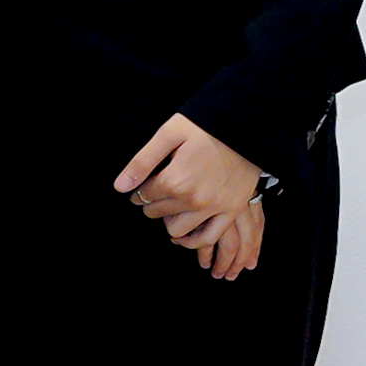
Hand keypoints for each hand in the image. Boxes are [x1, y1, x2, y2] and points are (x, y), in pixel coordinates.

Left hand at [115, 113, 270, 281]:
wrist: (245, 126)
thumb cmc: (205, 125)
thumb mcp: (170, 133)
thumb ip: (142, 161)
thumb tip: (120, 187)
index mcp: (175, 179)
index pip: (144, 196)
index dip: (139, 192)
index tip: (142, 188)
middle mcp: (192, 199)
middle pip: (157, 213)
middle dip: (152, 204)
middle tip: (156, 195)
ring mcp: (213, 207)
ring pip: (177, 230)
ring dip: (169, 221)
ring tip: (171, 209)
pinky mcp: (231, 210)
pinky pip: (208, 237)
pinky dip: (193, 240)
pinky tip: (184, 235)